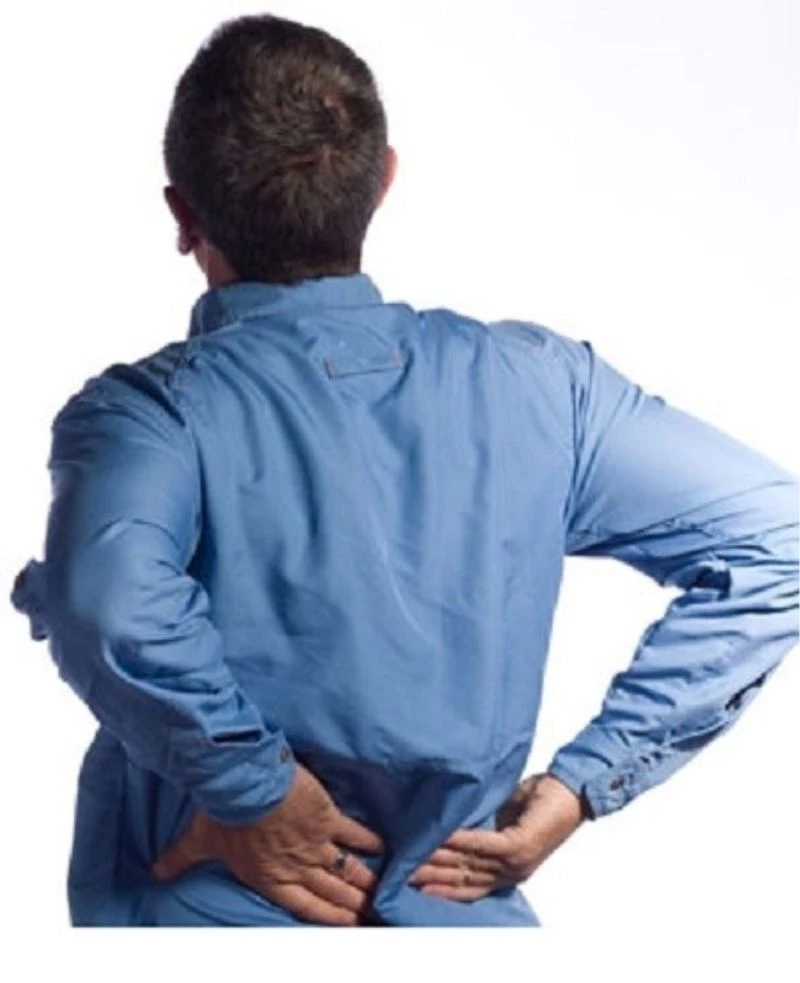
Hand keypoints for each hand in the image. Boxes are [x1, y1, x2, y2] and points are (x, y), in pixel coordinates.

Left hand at [151, 761, 384, 925]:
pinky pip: (353, 834)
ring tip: (382, 891)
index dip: (327, 919)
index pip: (305, 907)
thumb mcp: (199, 840)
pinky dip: (369, 840)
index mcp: (269, 878)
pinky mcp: (327, 818)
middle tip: (373, 915)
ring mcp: (315, 844)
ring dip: (365, 882)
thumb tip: (155, 871)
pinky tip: (383, 846)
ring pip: (347, 870)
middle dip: (354, 906)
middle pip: (331, 893)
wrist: (247, 783)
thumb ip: (180, 858)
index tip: (347, 927)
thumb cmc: (223, 812)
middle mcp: (296, 867)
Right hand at [407, 772, 585, 900]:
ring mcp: (517, 862)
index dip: (439, 888)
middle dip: (430, 876)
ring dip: (439, 860)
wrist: (571, 790)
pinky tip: (442, 837)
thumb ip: (480, 829)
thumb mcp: (503, 819)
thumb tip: (447, 825)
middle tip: (401, 873)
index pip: (467, 887)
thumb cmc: (539, 802)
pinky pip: (484, 846)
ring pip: (470, 866)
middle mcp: (511, 873)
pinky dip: (461, 841)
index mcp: (506, 871)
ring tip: (413, 856)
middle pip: (463, 881)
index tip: (410, 881)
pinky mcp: (521, 844)